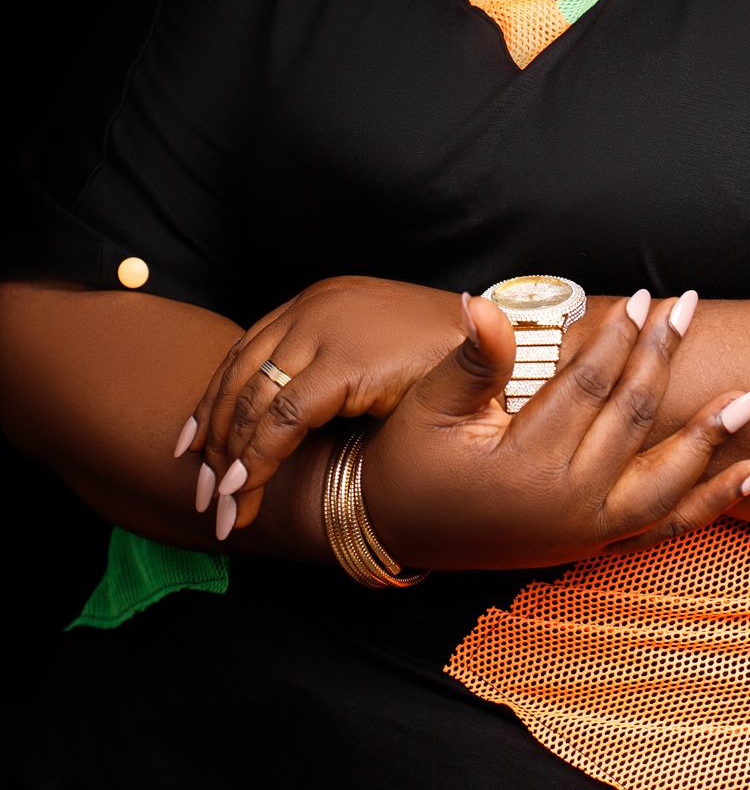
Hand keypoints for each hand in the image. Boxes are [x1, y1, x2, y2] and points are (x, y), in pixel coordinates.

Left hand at [177, 277, 463, 531]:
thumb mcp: (377, 350)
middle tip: (202, 490)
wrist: (497, 343)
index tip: (195, 447)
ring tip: (224, 506)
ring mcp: (327, 332)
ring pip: (252, 403)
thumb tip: (293, 419)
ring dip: (231, 461)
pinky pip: (281, 421)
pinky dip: (258, 460)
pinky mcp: (344, 365)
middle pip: (238, 376)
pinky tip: (247, 491)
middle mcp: (314, 308)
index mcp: (320, 300)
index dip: (213, 402)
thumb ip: (334, 367)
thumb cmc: (445, 356)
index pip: (246, 351)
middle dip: (213, 439)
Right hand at [359, 289, 749, 570]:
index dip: (616, 339)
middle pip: (633, 419)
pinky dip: (716, 502)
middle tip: (689, 308)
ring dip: (713, 437)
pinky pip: (669, 527)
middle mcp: (567, 503)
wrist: (398, 531)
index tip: (643, 299)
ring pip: (667, 481)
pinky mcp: (597, 545)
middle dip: (664, 358)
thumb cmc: (411, 461)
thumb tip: (485, 304)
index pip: (588, 387)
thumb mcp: (431, 405)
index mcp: (525, 463)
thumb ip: (475, 358)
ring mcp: (587, 531)